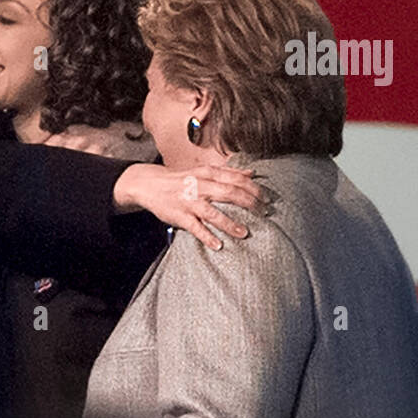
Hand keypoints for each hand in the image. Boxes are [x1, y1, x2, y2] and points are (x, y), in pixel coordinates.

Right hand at [113, 163, 263, 250]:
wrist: (150, 184)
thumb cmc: (182, 179)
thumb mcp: (204, 171)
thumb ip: (228, 172)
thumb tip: (252, 173)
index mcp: (208, 173)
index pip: (236, 179)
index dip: (255, 189)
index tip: (268, 199)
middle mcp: (200, 186)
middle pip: (229, 193)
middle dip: (250, 204)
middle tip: (264, 214)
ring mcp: (189, 202)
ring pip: (213, 213)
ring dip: (230, 223)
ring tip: (244, 233)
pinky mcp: (179, 216)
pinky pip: (195, 228)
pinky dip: (207, 237)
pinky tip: (219, 245)